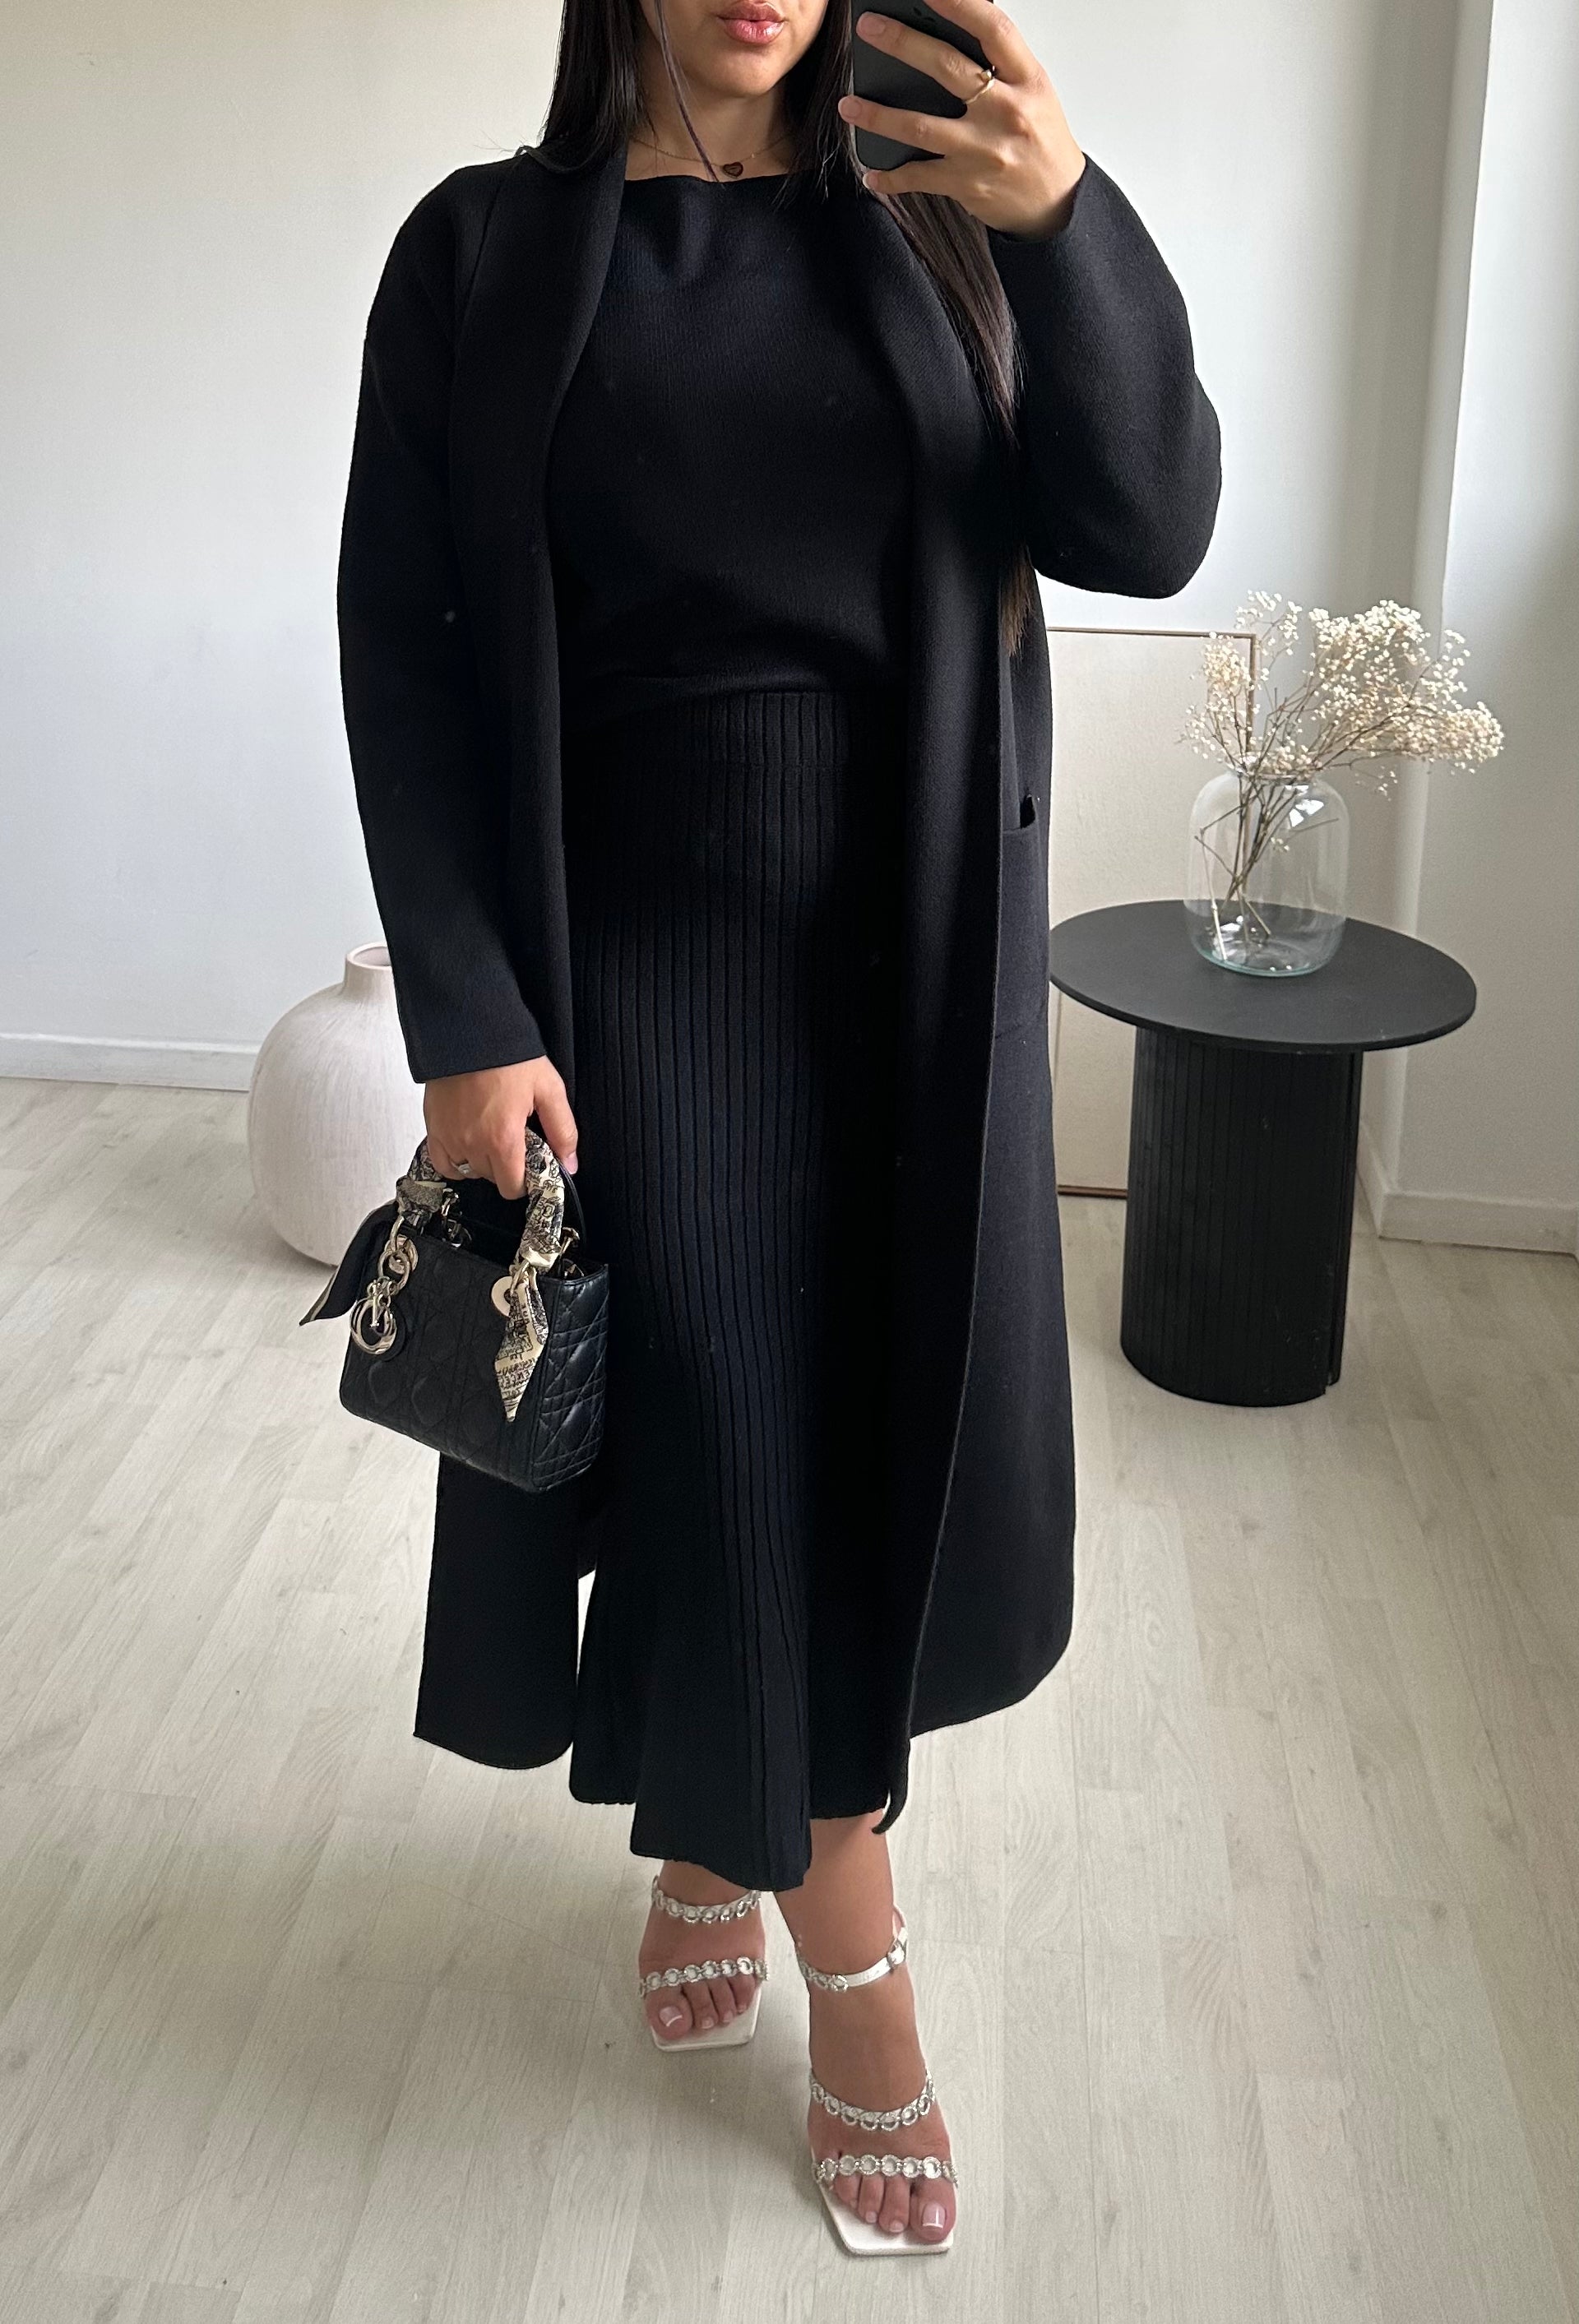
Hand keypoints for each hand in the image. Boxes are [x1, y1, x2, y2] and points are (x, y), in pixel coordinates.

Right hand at [423, 1058, 578, 1199]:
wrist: (471, 1031)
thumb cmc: (507, 1057)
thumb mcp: (549, 1089)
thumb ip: (563, 1130)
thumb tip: (569, 1163)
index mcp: (502, 1139)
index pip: (512, 1187)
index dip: (525, 1181)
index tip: (530, 1167)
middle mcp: (473, 1143)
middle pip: (492, 1179)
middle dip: (506, 1167)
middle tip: (515, 1142)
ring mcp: (450, 1137)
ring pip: (468, 1172)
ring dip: (482, 1163)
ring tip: (493, 1137)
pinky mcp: (434, 1127)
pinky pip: (442, 1162)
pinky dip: (455, 1161)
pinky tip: (469, 1146)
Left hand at [839, 0, 1085, 240]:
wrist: (1056, 202)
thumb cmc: (1039, 139)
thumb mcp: (1033, 91)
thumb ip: (998, 65)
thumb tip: (944, 31)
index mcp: (1027, 79)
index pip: (992, 30)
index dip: (959, 3)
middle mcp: (1006, 112)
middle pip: (946, 68)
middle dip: (902, 44)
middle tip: (869, 28)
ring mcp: (984, 150)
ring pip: (920, 127)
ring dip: (877, 115)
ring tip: (848, 104)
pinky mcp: (967, 184)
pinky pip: (919, 177)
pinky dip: (890, 177)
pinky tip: (871, 172)